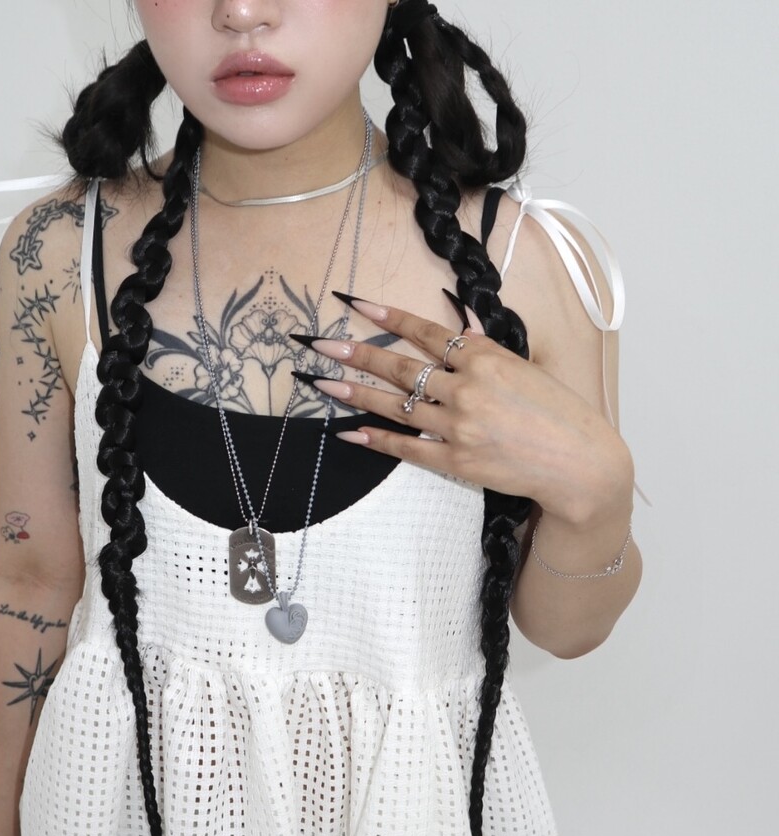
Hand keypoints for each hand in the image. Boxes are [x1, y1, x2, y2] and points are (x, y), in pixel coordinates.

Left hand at [301, 295, 632, 528]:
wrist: (580, 464)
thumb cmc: (560, 414)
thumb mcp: (525, 370)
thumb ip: (487, 350)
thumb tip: (459, 329)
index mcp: (486, 359)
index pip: (427, 332)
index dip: (390, 319)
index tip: (358, 305)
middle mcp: (467, 388)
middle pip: (401, 367)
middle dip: (357, 355)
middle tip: (322, 346)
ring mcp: (458, 426)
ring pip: (396, 405)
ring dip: (356, 394)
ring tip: (323, 385)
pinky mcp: (456, 461)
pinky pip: (406, 448)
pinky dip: (377, 439)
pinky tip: (350, 432)